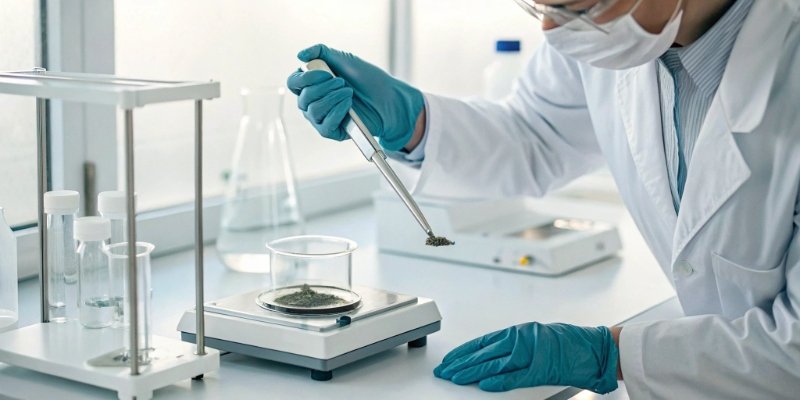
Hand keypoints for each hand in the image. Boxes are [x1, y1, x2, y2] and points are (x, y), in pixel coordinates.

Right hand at [286, 44, 424, 151]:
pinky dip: (336, 112)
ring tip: (349, 93)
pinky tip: (348, 106)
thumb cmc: (366, 79)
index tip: (326, 73)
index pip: (294, 82)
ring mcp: (320, 118)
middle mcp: (312, 102)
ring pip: (313, 111)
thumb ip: (320, 52)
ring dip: (332, 98)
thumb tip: (300, 55)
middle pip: (303, 97)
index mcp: (311, 84)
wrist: (388, 97)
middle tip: (343, 83)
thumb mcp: (343, 59)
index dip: (305, 77)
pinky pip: (324, 126)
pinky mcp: (331, 132)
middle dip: (324, 87)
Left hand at [433, 322, 617, 393]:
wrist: (597, 348)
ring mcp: (532, 353)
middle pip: (484, 353)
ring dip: (471, 371)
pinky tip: (481, 384)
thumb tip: (493, 356)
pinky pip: (515, 376)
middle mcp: (522, 339)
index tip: (450, 359)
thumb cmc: (572, 343)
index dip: (465, 351)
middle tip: (444, 371)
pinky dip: (497, 381)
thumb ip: (517, 346)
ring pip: (494, 363)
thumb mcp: (538, 338)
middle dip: (461, 362)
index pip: (484, 341)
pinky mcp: (542, 369)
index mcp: (521, 331)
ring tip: (454, 377)